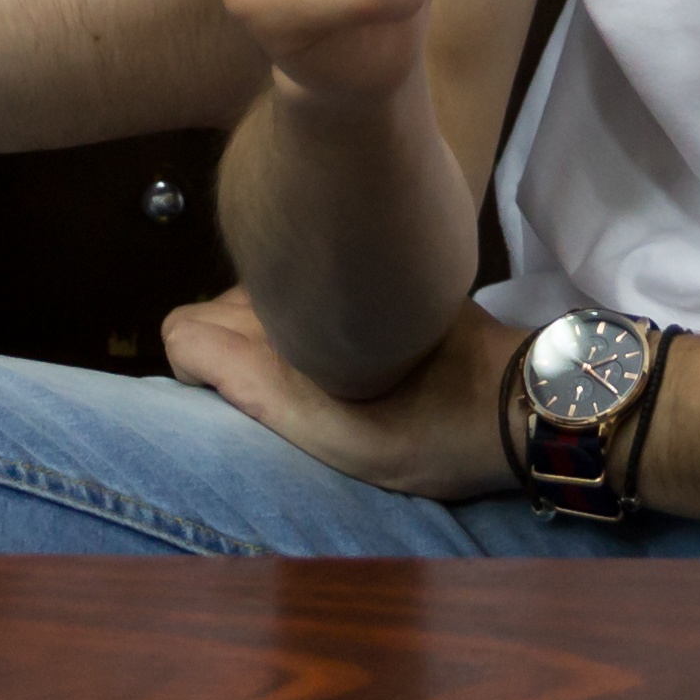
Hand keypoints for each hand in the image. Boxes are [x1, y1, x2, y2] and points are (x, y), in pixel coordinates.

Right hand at [164, 283, 517, 501]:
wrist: (514, 397)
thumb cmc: (427, 430)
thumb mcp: (337, 434)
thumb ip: (256, 386)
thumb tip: (189, 346)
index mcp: (284, 318)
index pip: (186, 331)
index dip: (200, 368)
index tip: (249, 399)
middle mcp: (301, 277)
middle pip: (219, 309)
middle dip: (237, 347)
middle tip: (294, 392)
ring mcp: (336, 265)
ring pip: (261, 294)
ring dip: (275, 328)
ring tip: (324, 373)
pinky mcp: (369, 269)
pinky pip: (306, 284)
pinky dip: (310, 312)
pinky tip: (351, 348)